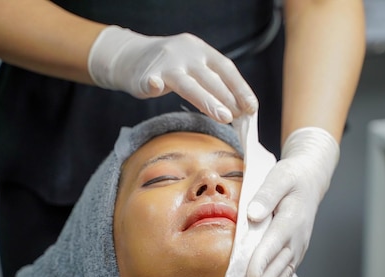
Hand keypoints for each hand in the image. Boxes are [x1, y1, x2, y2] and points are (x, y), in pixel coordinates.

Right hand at [88, 25, 257, 122]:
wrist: (132, 56)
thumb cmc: (172, 67)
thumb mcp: (196, 67)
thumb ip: (215, 84)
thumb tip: (241, 112)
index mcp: (202, 51)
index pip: (226, 69)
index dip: (240, 88)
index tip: (252, 108)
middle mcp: (186, 54)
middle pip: (210, 78)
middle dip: (227, 98)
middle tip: (239, 118)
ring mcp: (165, 63)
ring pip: (187, 84)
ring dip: (207, 100)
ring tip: (223, 116)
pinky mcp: (144, 75)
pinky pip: (150, 80)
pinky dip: (153, 83)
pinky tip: (155, 87)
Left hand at [245, 127, 339, 276]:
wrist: (311, 180)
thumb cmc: (291, 177)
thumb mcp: (279, 177)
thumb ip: (266, 195)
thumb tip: (253, 214)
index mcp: (291, 219)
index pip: (274, 242)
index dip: (262, 260)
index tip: (252, 276)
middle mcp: (296, 239)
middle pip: (278, 265)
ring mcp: (297, 249)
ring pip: (283, 276)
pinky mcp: (294, 254)